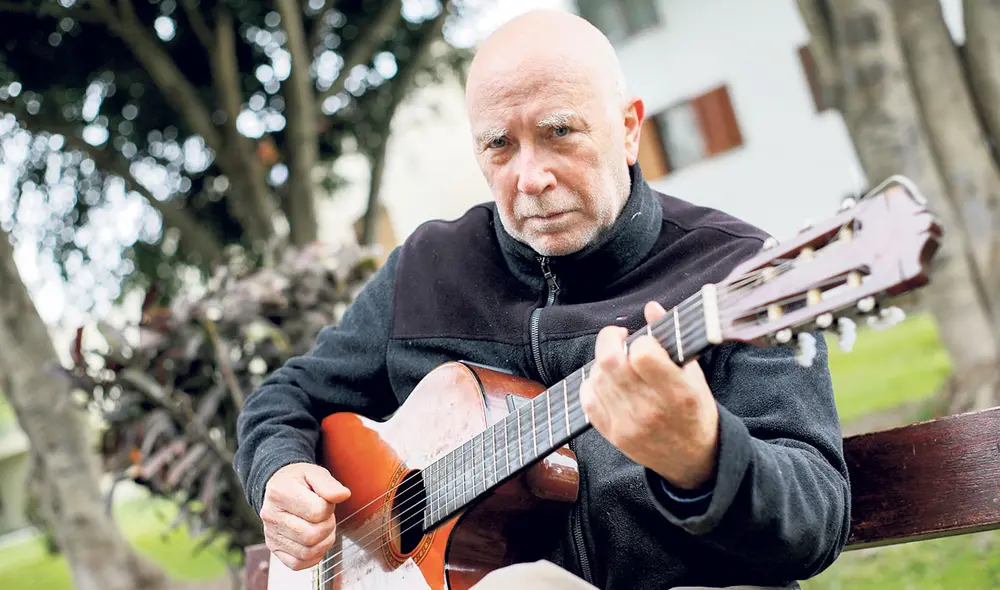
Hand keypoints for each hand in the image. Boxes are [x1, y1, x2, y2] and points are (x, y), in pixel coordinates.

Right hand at [260, 462, 350, 569]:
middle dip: (328, 526)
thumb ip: (329, 484)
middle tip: (326, 516)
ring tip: (322, 526)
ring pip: (307, 552)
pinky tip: (315, 541)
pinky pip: (298, 564)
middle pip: (312, 535)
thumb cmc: (298, 481)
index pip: (317, 511)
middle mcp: (271, 516)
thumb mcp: (314, 472)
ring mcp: (271, 535)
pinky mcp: (274, 549)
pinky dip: (313, 556)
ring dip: (324, 541)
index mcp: (279, 493)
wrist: (278, 488)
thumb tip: (343, 495)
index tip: (325, 501)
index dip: (329, 507)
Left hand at [580, 301, 719, 489]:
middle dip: (610, 340)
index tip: (644, 342)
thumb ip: (672, 339)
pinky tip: (608, 381)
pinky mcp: (612, 435)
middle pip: (610, 362)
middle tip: (620, 339)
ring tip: (619, 363)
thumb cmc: (696, 412)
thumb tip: (651, 307)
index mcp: (678, 393)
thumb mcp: (694, 375)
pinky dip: (592, 384)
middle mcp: (650, 410)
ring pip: (596, 377)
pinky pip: (587, 400)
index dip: (639, 341)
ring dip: (603, 363)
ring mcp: (628, 425)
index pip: (642, 355)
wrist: (693, 460)